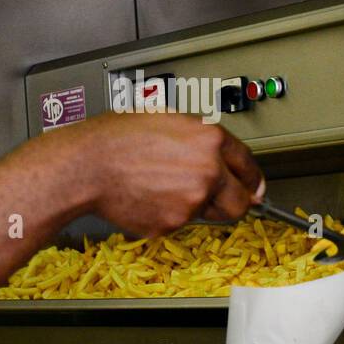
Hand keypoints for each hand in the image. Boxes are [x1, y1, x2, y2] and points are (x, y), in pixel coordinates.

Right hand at [70, 112, 264, 236]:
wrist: (88, 164)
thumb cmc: (116, 138)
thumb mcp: (168, 120)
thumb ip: (199, 140)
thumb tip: (217, 157)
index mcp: (210, 138)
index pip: (247, 164)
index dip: (252, 179)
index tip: (255, 187)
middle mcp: (208, 170)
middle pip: (240, 201)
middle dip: (232, 202)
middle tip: (217, 199)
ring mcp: (193, 199)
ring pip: (208, 214)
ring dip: (196, 206)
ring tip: (163, 187)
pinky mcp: (174, 222)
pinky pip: (180, 223)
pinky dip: (167, 215)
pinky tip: (148, 197)